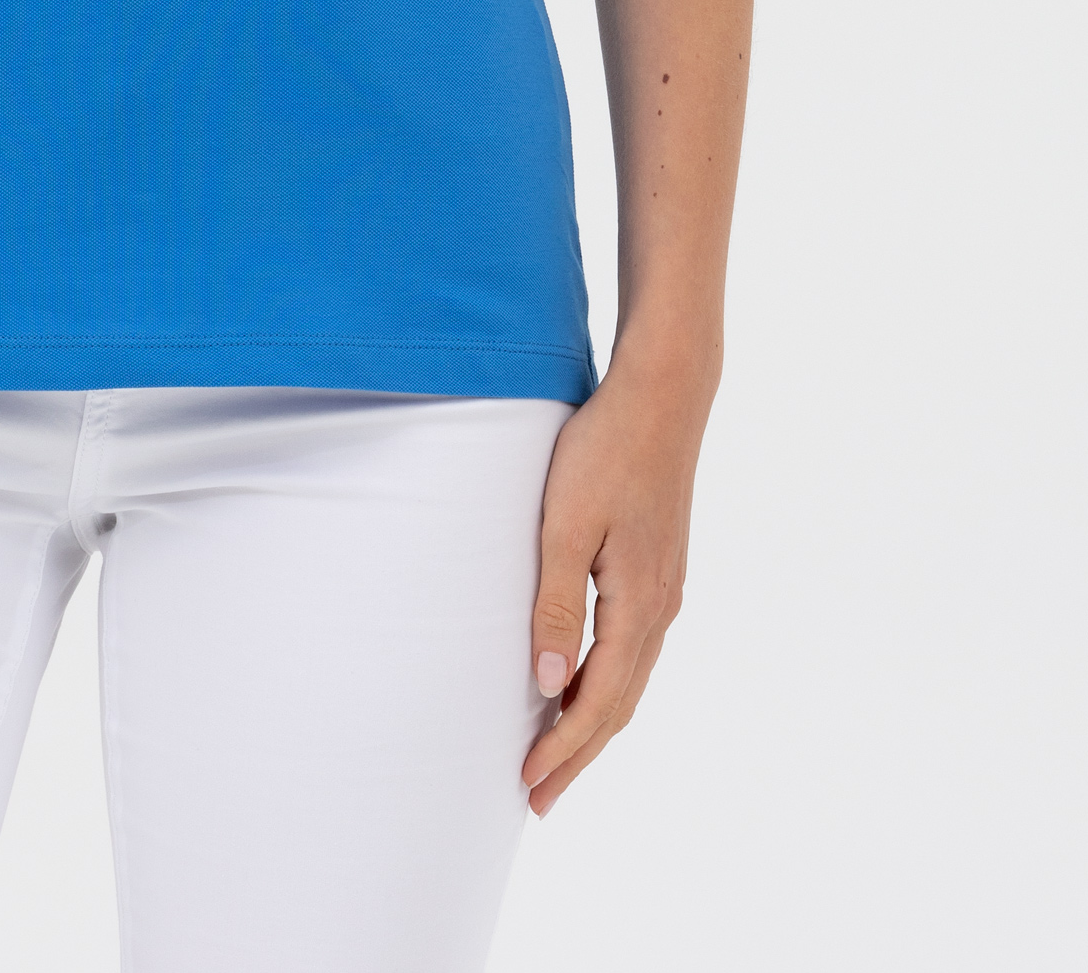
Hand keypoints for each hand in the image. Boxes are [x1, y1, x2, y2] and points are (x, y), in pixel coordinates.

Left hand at [521, 351, 710, 814]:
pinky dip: (608, 683)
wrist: (661, 396)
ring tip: (557, 756)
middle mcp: (661, 608)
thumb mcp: (566, 526)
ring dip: (594, 722)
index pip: (599, 701)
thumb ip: (557, 605)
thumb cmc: (605, 451)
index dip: (564, 749)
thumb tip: (549, 686)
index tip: (529, 786)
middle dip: (579, 754)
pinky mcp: (658, 569)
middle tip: (539, 798)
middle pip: (619, 703)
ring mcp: (665, 589)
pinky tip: (585, 684)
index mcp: (640, 605)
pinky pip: (632, 649)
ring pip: (629, 679)